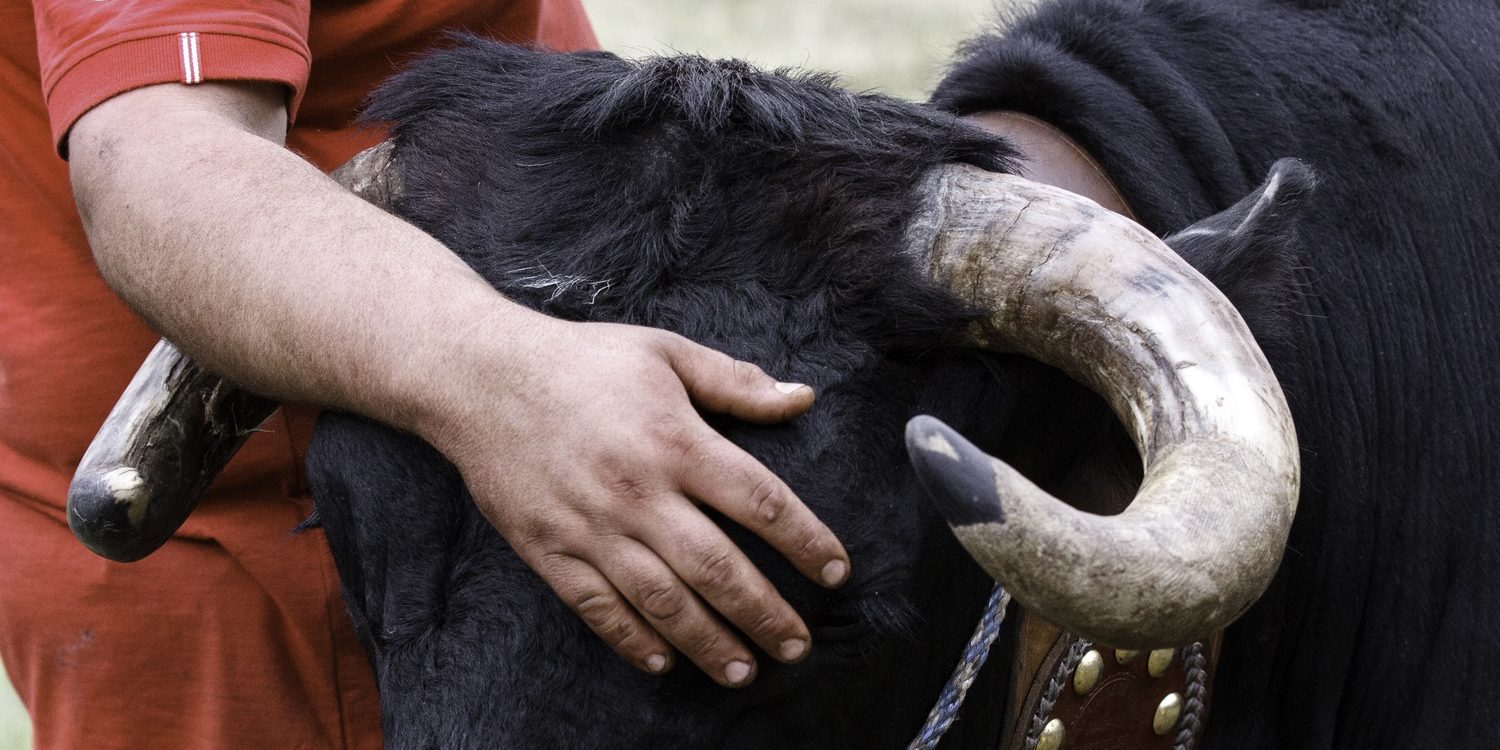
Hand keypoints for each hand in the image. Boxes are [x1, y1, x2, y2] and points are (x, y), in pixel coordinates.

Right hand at [420, 315, 849, 686]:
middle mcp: (639, 492)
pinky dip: (633, 641)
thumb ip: (735, 382)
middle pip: (718, 568)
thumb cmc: (581, 361)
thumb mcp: (664, 353)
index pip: (761, 502)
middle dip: (766, 612)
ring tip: (745, 669)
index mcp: (676, 441)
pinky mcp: (550, 550)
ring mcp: (592, 528)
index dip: (806, 540)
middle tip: (798, 646)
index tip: (837, 570)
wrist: (479, 377)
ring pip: (663, 602)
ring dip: (709, 642)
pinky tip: (665, 662)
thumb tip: (802, 398)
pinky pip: (599, 608)